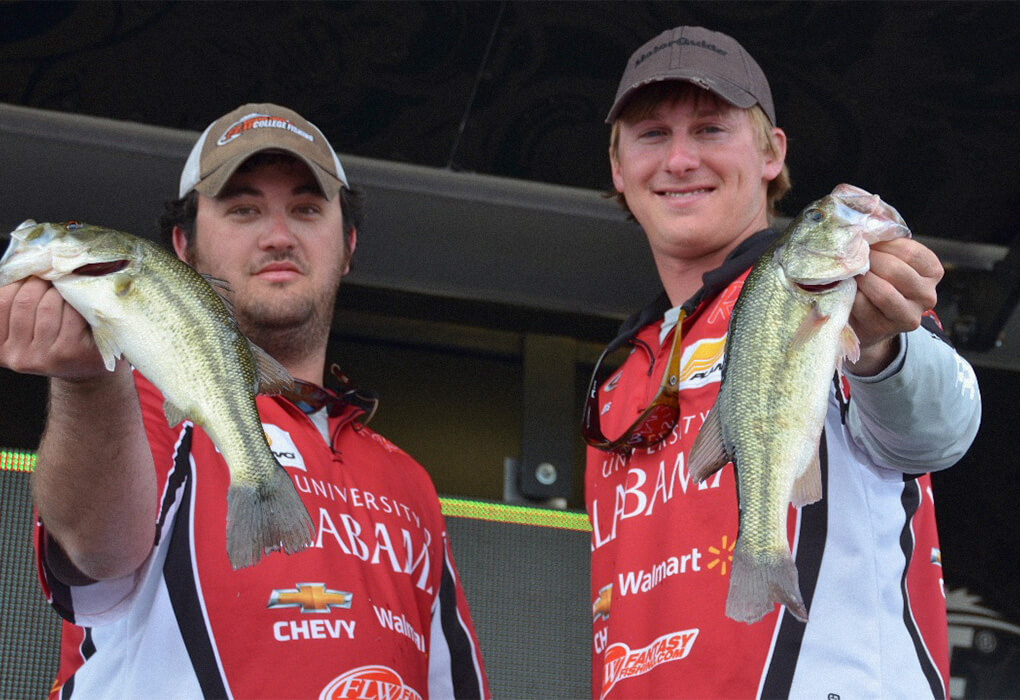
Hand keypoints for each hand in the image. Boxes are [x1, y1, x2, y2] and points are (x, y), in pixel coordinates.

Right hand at [0, 277, 108, 379]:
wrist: (88, 369)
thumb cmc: (58, 338)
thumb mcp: (29, 326)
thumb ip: (18, 303)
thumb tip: (19, 264)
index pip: (2, 301)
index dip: (19, 282)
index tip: (33, 275)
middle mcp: (17, 356)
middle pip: (25, 301)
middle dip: (41, 283)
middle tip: (54, 279)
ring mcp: (41, 358)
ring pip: (48, 305)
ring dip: (60, 292)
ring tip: (67, 291)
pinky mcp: (67, 354)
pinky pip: (70, 315)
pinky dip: (77, 303)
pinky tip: (82, 304)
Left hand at [847, 237, 942, 374]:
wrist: (865, 320)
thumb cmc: (876, 280)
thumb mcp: (885, 257)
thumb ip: (884, 236)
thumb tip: (870, 210)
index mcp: (931, 271)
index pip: (911, 252)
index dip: (884, 245)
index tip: (865, 241)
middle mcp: (928, 294)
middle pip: (897, 271)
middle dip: (870, 261)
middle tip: (851, 256)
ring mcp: (910, 315)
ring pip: (884, 292)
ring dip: (861, 279)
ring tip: (849, 272)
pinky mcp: (888, 329)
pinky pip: (866, 308)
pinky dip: (852, 296)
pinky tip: (845, 290)